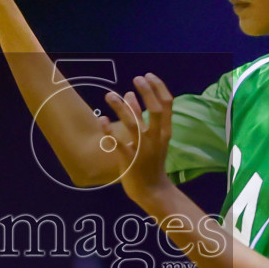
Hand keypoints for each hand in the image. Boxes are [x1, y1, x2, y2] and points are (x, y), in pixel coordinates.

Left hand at [98, 73, 175, 207]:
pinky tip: (101, 120)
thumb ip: (142, 117)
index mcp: (164, 132)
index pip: (167, 105)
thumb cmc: (151, 163)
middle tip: (136, 78)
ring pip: (133, 124)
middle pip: (155, 110)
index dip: (158, 88)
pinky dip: (108, 131)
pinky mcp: (129, 160)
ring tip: (110, 95)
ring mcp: (143, 149)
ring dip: (121, 107)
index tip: (148, 75)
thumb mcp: (152, 139)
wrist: (153, 192)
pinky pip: (118, 143)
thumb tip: (130, 94)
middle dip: (147, 92)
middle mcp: (155, 138)